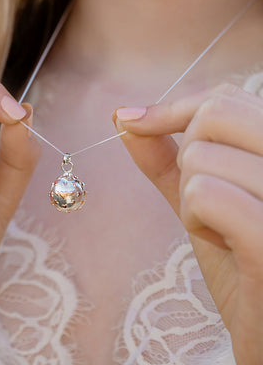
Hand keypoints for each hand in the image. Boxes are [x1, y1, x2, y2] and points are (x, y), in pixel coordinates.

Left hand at [113, 83, 262, 364]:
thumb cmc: (240, 266)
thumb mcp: (201, 201)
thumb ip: (164, 158)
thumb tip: (124, 116)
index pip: (224, 98)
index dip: (172, 109)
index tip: (132, 122)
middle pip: (213, 117)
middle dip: (187, 157)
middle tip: (205, 199)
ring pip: (201, 158)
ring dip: (191, 199)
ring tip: (221, 231)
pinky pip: (206, 193)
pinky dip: (196, 218)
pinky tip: (222, 244)